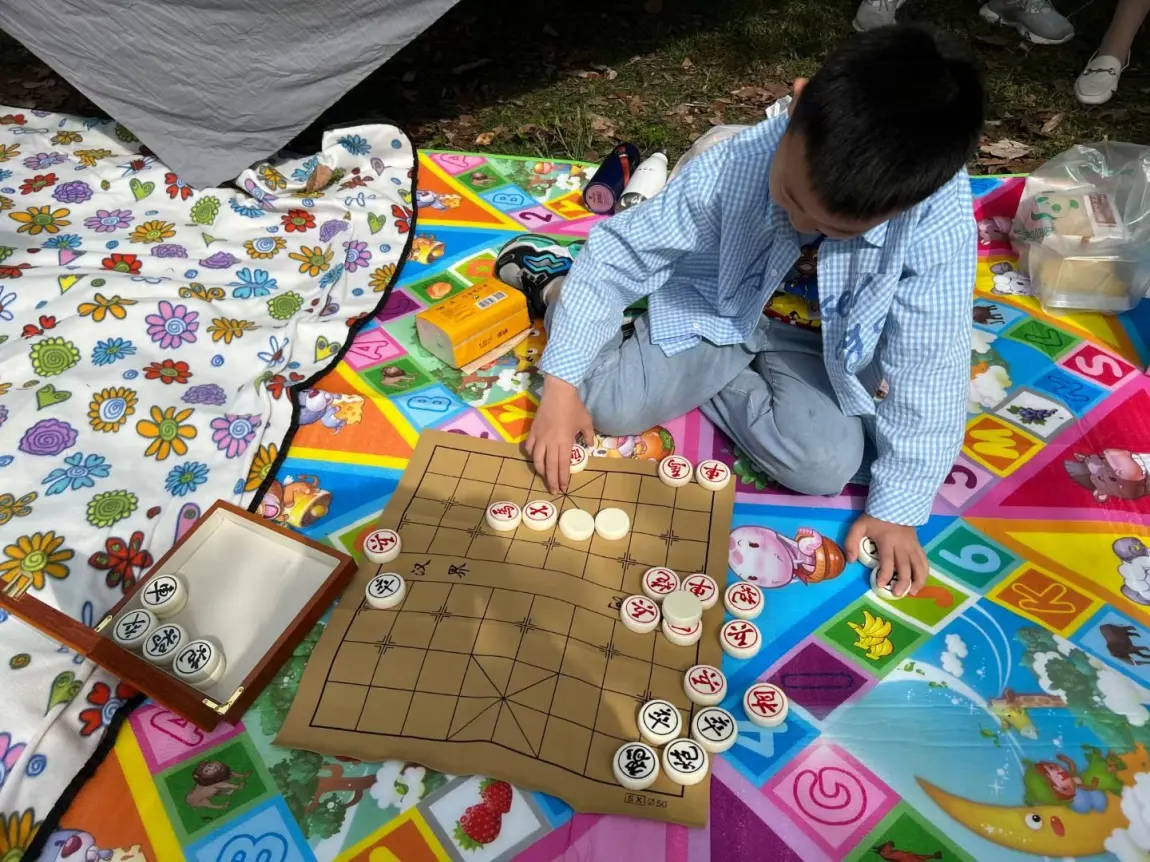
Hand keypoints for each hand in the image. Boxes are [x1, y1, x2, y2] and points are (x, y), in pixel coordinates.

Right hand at [525, 375, 594, 492]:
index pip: (563, 466)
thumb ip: (588, 436)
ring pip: (537, 460)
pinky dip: (531, 455)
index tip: (564, 488)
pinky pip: (529, 447)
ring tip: (544, 477)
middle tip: (553, 491)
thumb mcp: (586, 422)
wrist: (558, 392)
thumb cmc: (574, 407)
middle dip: (551, 481)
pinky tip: (534, 458)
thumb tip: (590, 445)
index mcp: (565, 443)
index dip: (563, 478)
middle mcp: (551, 443)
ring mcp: (540, 438)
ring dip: (540, 471)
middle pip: (549, 467)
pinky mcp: (533, 431)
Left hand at [845, 513, 926, 597]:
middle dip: (902, 582)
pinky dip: (925, 573)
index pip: (887, 560)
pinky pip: (924, 561)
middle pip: (905, 567)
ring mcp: (913, 546)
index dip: (885, 574)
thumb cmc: (875, 519)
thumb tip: (851, 560)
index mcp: (887, 541)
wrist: (894, 505)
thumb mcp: (859, 526)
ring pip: (919, 565)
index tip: (881, 585)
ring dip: (917, 580)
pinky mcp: (918, 546)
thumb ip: (851, 542)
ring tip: (913, 592)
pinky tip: (921, 582)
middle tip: (897, 595)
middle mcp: (902, 545)